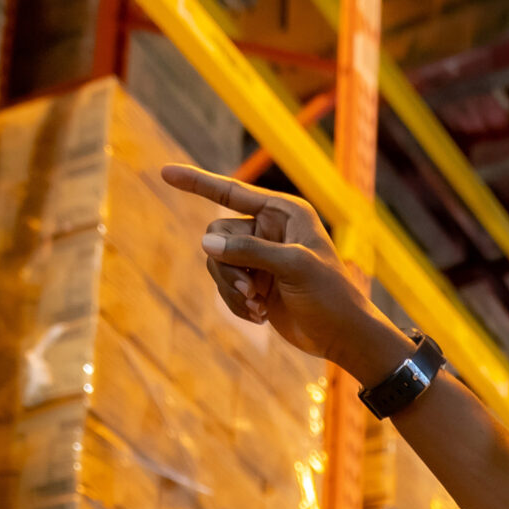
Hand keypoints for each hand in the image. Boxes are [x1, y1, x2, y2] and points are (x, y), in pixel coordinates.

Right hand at [159, 166, 413, 377]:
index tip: (165, 172)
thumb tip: (206, 243)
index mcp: (283, 212)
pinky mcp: (254, 283)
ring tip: (257, 307)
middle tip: (250, 291)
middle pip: (217, 234)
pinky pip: (224, 286)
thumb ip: (250, 252)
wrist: (343, 336)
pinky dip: (236, 303)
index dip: (197, 182)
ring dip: (231, 289)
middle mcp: (268, 229)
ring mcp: (259, 257)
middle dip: (227, 265)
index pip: (232, 193)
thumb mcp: (293, 267)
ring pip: (217, 262)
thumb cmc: (331, 295)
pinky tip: (260, 317)